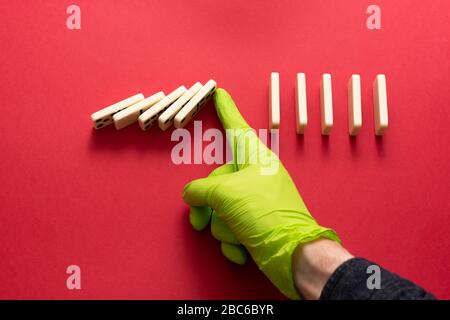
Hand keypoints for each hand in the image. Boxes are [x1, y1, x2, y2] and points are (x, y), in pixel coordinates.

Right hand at [183, 88, 340, 298]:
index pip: (235, 127)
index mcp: (256, 159)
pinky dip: (232, 243)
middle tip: (201, 221)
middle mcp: (255, 177)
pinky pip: (230, 228)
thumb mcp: (226, 194)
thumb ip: (201, 189)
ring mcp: (255, 202)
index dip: (225, 109)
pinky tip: (242, 251)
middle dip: (208, 207)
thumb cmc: (265, 214)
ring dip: (223, 228)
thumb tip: (191, 195)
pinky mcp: (255, 225)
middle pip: (216, 181)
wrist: (293, 255)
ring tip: (236, 235)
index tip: (219, 92)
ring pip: (220, 209)